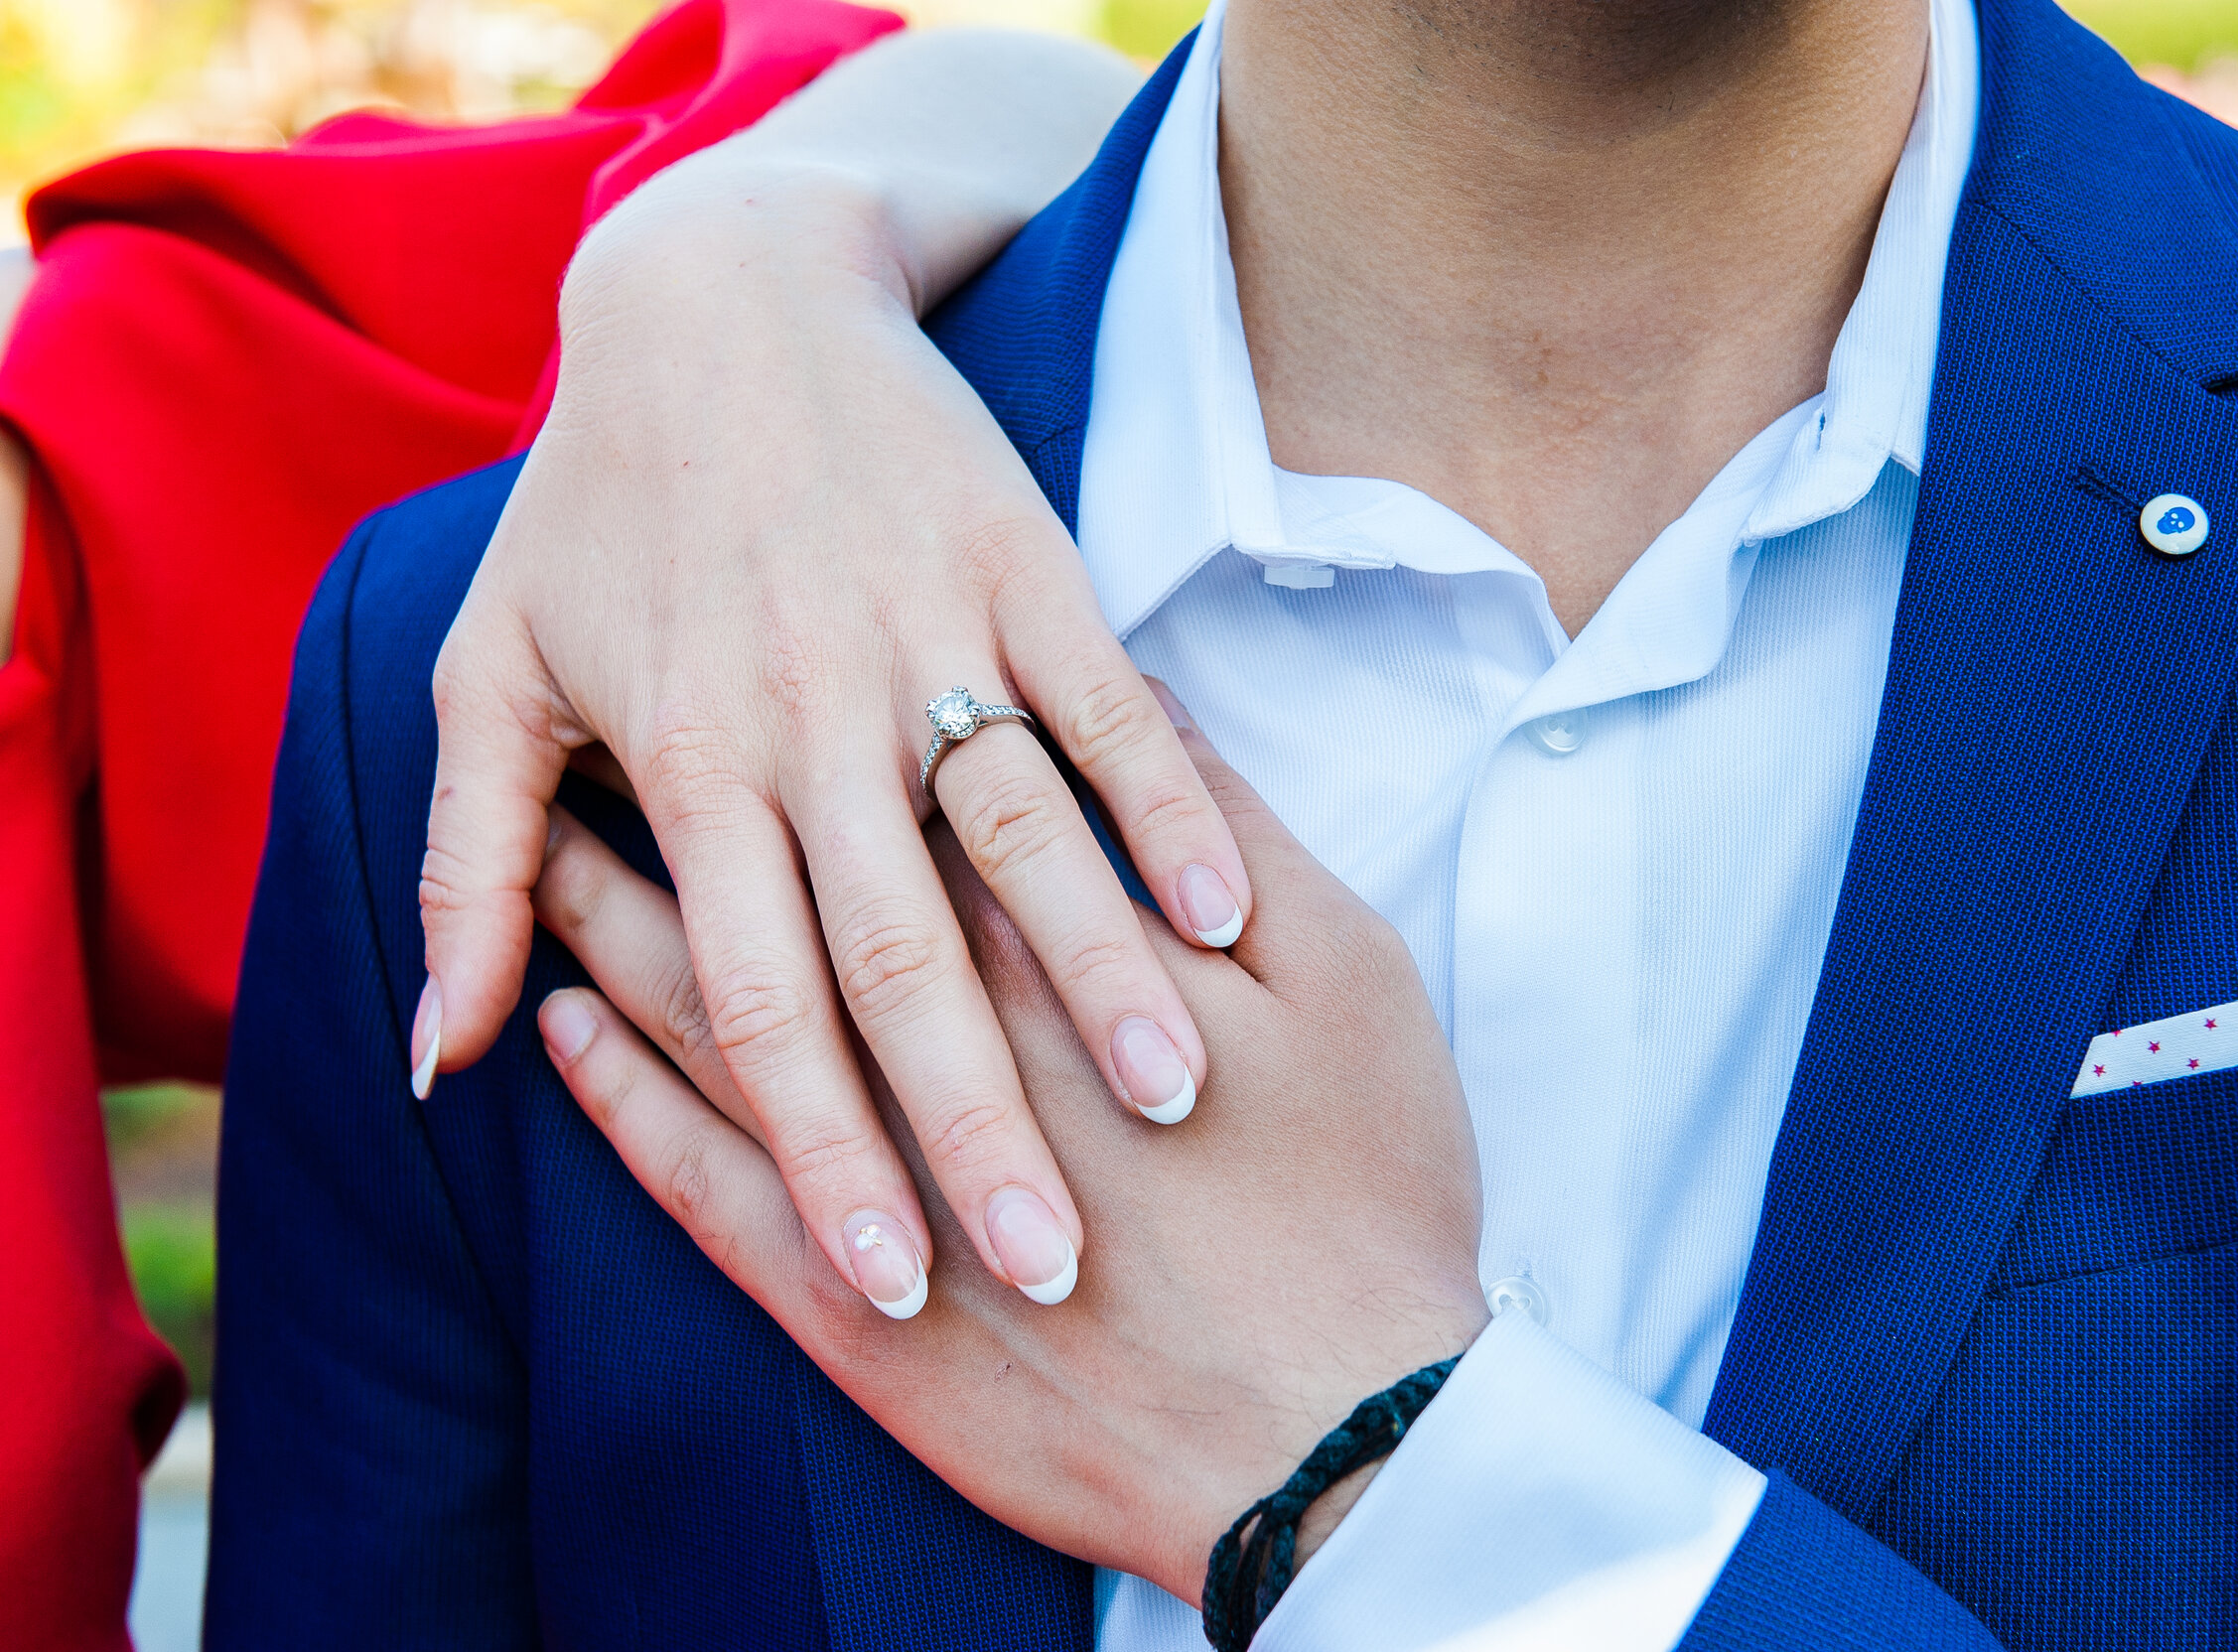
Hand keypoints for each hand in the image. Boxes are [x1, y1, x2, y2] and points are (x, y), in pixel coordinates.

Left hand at [415, 32, 1260, 1312]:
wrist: (716, 295)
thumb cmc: (598, 506)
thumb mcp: (492, 673)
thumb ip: (470, 865)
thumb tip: (440, 1054)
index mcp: (689, 766)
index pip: (758, 999)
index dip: (824, 1153)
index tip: (894, 1286)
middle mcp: (808, 718)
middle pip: (896, 955)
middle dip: (972, 1120)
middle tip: (1050, 1265)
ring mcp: (925, 641)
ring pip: (1018, 842)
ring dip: (1098, 980)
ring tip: (1168, 1115)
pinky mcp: (1022, 570)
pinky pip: (1105, 705)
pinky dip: (1166, 804)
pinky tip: (1225, 913)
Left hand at [530, 702, 1486, 1598]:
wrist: (1344, 1438)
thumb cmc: (1367, 1195)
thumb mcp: (1350, 977)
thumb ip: (1233, 832)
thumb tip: (1143, 709)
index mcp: (1051, 943)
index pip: (901, 796)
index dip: (815, 708)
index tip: (741, 620)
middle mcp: (941, 1038)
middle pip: (780, 886)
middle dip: (678, 800)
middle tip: (586, 717)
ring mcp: (878, 1178)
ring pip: (716, 1017)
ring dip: (619, 929)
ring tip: (544, 845)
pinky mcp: (847, 1306)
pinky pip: (699, 1188)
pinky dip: (625, 1108)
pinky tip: (572, 1037)